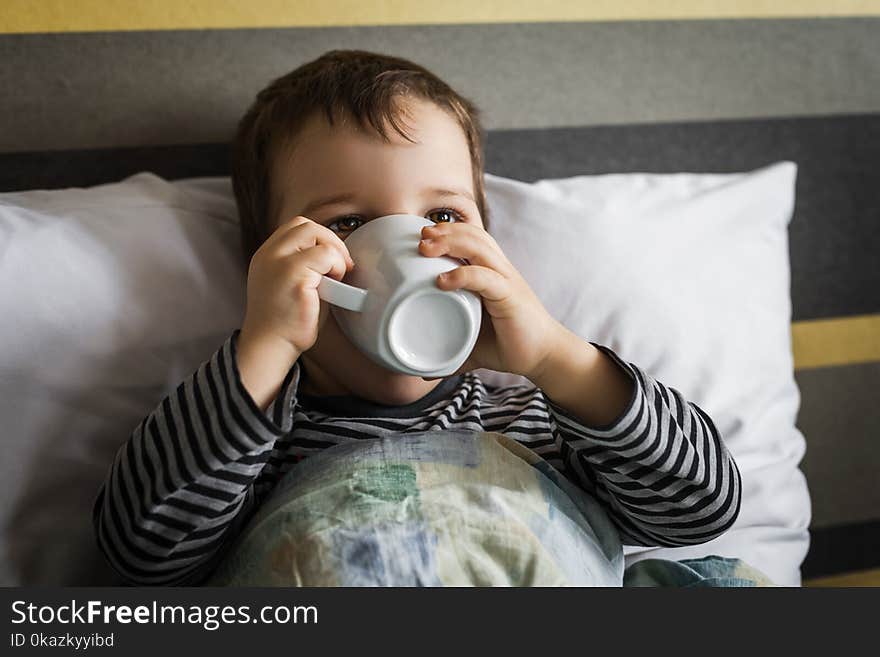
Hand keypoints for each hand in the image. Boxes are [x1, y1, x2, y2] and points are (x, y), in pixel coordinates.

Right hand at [237, 216, 352, 408]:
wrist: (270, 347)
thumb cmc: (285, 322)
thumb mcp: (290, 284)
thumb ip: (306, 265)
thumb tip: (336, 255)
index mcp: (266, 256)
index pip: (295, 227)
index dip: (319, 238)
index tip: (332, 260)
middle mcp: (269, 255)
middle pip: (305, 225)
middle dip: (330, 241)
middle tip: (342, 266)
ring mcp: (279, 263)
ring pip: (316, 235)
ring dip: (335, 253)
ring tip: (336, 277)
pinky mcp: (294, 275)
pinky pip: (326, 256)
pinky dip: (337, 267)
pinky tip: (334, 286)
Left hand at [418, 221, 565, 379]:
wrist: (543, 356)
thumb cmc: (509, 345)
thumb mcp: (472, 344)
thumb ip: (450, 351)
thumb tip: (425, 373)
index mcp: (491, 272)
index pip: (472, 237)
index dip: (448, 230)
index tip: (422, 235)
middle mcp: (499, 270)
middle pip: (473, 235)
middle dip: (445, 230)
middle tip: (420, 237)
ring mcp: (506, 280)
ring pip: (479, 247)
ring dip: (451, 242)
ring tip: (425, 248)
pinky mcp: (510, 296)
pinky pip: (485, 277)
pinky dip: (463, 275)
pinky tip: (442, 281)